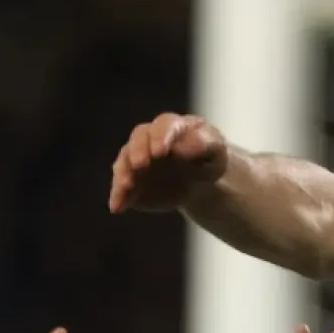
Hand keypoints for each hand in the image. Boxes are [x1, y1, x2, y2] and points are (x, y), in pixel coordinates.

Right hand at [109, 113, 228, 212]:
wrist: (201, 181)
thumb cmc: (209, 158)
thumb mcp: (216, 150)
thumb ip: (203, 143)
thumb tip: (181, 147)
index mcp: (173, 126)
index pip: (164, 125)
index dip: (160, 137)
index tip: (160, 151)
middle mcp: (149, 138)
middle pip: (139, 138)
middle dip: (138, 151)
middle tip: (140, 164)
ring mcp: (137, 158)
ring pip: (125, 161)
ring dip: (124, 173)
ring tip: (126, 186)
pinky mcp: (131, 179)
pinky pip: (121, 187)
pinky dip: (118, 196)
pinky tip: (118, 206)